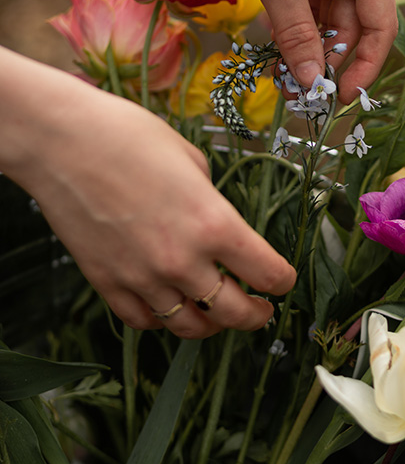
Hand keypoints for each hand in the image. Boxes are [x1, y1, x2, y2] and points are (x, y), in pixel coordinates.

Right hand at [1, 53, 295, 337]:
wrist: (62, 142)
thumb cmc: (129, 136)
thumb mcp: (192, 160)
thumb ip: (212, 201)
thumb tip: (217, 222)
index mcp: (214, 223)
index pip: (267, 273)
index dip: (282, 281)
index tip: (283, 280)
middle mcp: (183, 260)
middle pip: (234, 314)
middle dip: (256, 316)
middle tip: (262, 310)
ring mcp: (143, 278)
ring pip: (189, 327)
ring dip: (210, 325)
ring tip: (216, 315)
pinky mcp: (107, 283)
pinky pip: (143, 321)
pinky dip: (162, 320)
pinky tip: (169, 306)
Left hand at [180, 0, 397, 104]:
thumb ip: (297, 33)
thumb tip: (311, 83)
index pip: (381, 27)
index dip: (363, 67)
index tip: (338, 99)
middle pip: (353, 28)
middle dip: (328, 61)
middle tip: (301, 96)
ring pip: (328, 21)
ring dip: (308, 49)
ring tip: (284, 80)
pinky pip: (308, 8)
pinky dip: (294, 29)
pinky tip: (276, 52)